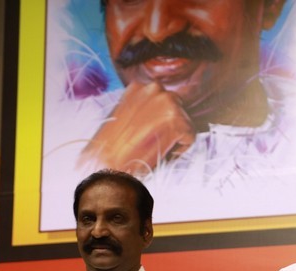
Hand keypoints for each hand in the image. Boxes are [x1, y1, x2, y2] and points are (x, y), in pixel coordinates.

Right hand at [78, 81, 195, 173]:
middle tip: (153, 141)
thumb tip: (152, 115)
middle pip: (175, 108)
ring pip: (183, 122)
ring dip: (173, 137)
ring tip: (154, 148)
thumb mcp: (122, 116)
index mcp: (138, 86)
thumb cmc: (110, 144)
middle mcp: (154, 88)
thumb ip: (140, 110)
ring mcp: (169, 103)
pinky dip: (179, 149)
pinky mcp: (179, 121)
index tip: (150, 132)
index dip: (159, 119)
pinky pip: (189, 137)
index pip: (161, 100)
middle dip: (168, 125)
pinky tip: (160, 154)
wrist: (106, 160)